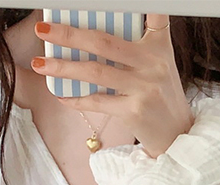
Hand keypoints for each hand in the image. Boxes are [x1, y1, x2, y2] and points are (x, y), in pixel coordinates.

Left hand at [31, 14, 194, 157]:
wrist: (177, 136)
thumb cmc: (161, 98)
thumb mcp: (158, 66)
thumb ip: (134, 49)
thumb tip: (91, 39)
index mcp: (158, 46)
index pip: (153, 13)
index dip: (134, 2)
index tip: (96, 0)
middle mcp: (152, 63)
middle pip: (104, 42)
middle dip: (69, 34)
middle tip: (43, 29)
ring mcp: (143, 88)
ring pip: (96, 72)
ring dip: (64, 68)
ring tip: (42, 65)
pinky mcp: (134, 111)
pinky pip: (98, 101)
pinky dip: (77, 100)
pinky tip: (62, 96)